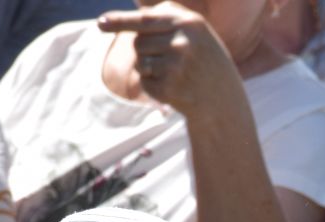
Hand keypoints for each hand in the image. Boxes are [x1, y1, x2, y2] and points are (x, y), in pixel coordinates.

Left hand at [100, 4, 239, 115]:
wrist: (224, 100)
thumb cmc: (205, 61)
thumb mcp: (194, 32)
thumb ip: (164, 18)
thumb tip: (114, 19)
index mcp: (189, 23)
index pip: (145, 20)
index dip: (120, 21)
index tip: (100, 23)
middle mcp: (182, 42)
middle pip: (138, 42)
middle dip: (146, 50)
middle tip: (170, 61)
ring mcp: (176, 66)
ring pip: (139, 62)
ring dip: (148, 68)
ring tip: (174, 74)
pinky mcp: (170, 88)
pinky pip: (143, 82)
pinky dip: (152, 86)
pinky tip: (173, 88)